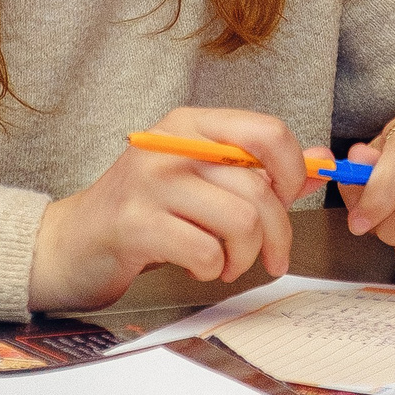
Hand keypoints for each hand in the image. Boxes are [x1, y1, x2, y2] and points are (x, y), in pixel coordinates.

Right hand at [27, 107, 308, 311]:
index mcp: (191, 125)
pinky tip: (197, 267)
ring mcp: (149, 183)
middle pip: (260, 187)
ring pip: (240, 221)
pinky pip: (206, 252)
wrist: (74, 244)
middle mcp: (169, 144)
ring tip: (227, 263)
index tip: (288, 201)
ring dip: (244, 256)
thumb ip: (260, 170)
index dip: (293, 172)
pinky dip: (213, 269)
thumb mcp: (203, 180)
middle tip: (270, 255)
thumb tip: (320, 160)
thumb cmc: (145, 212)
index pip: (267, 132)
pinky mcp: (135, 225)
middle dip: (277, 233)